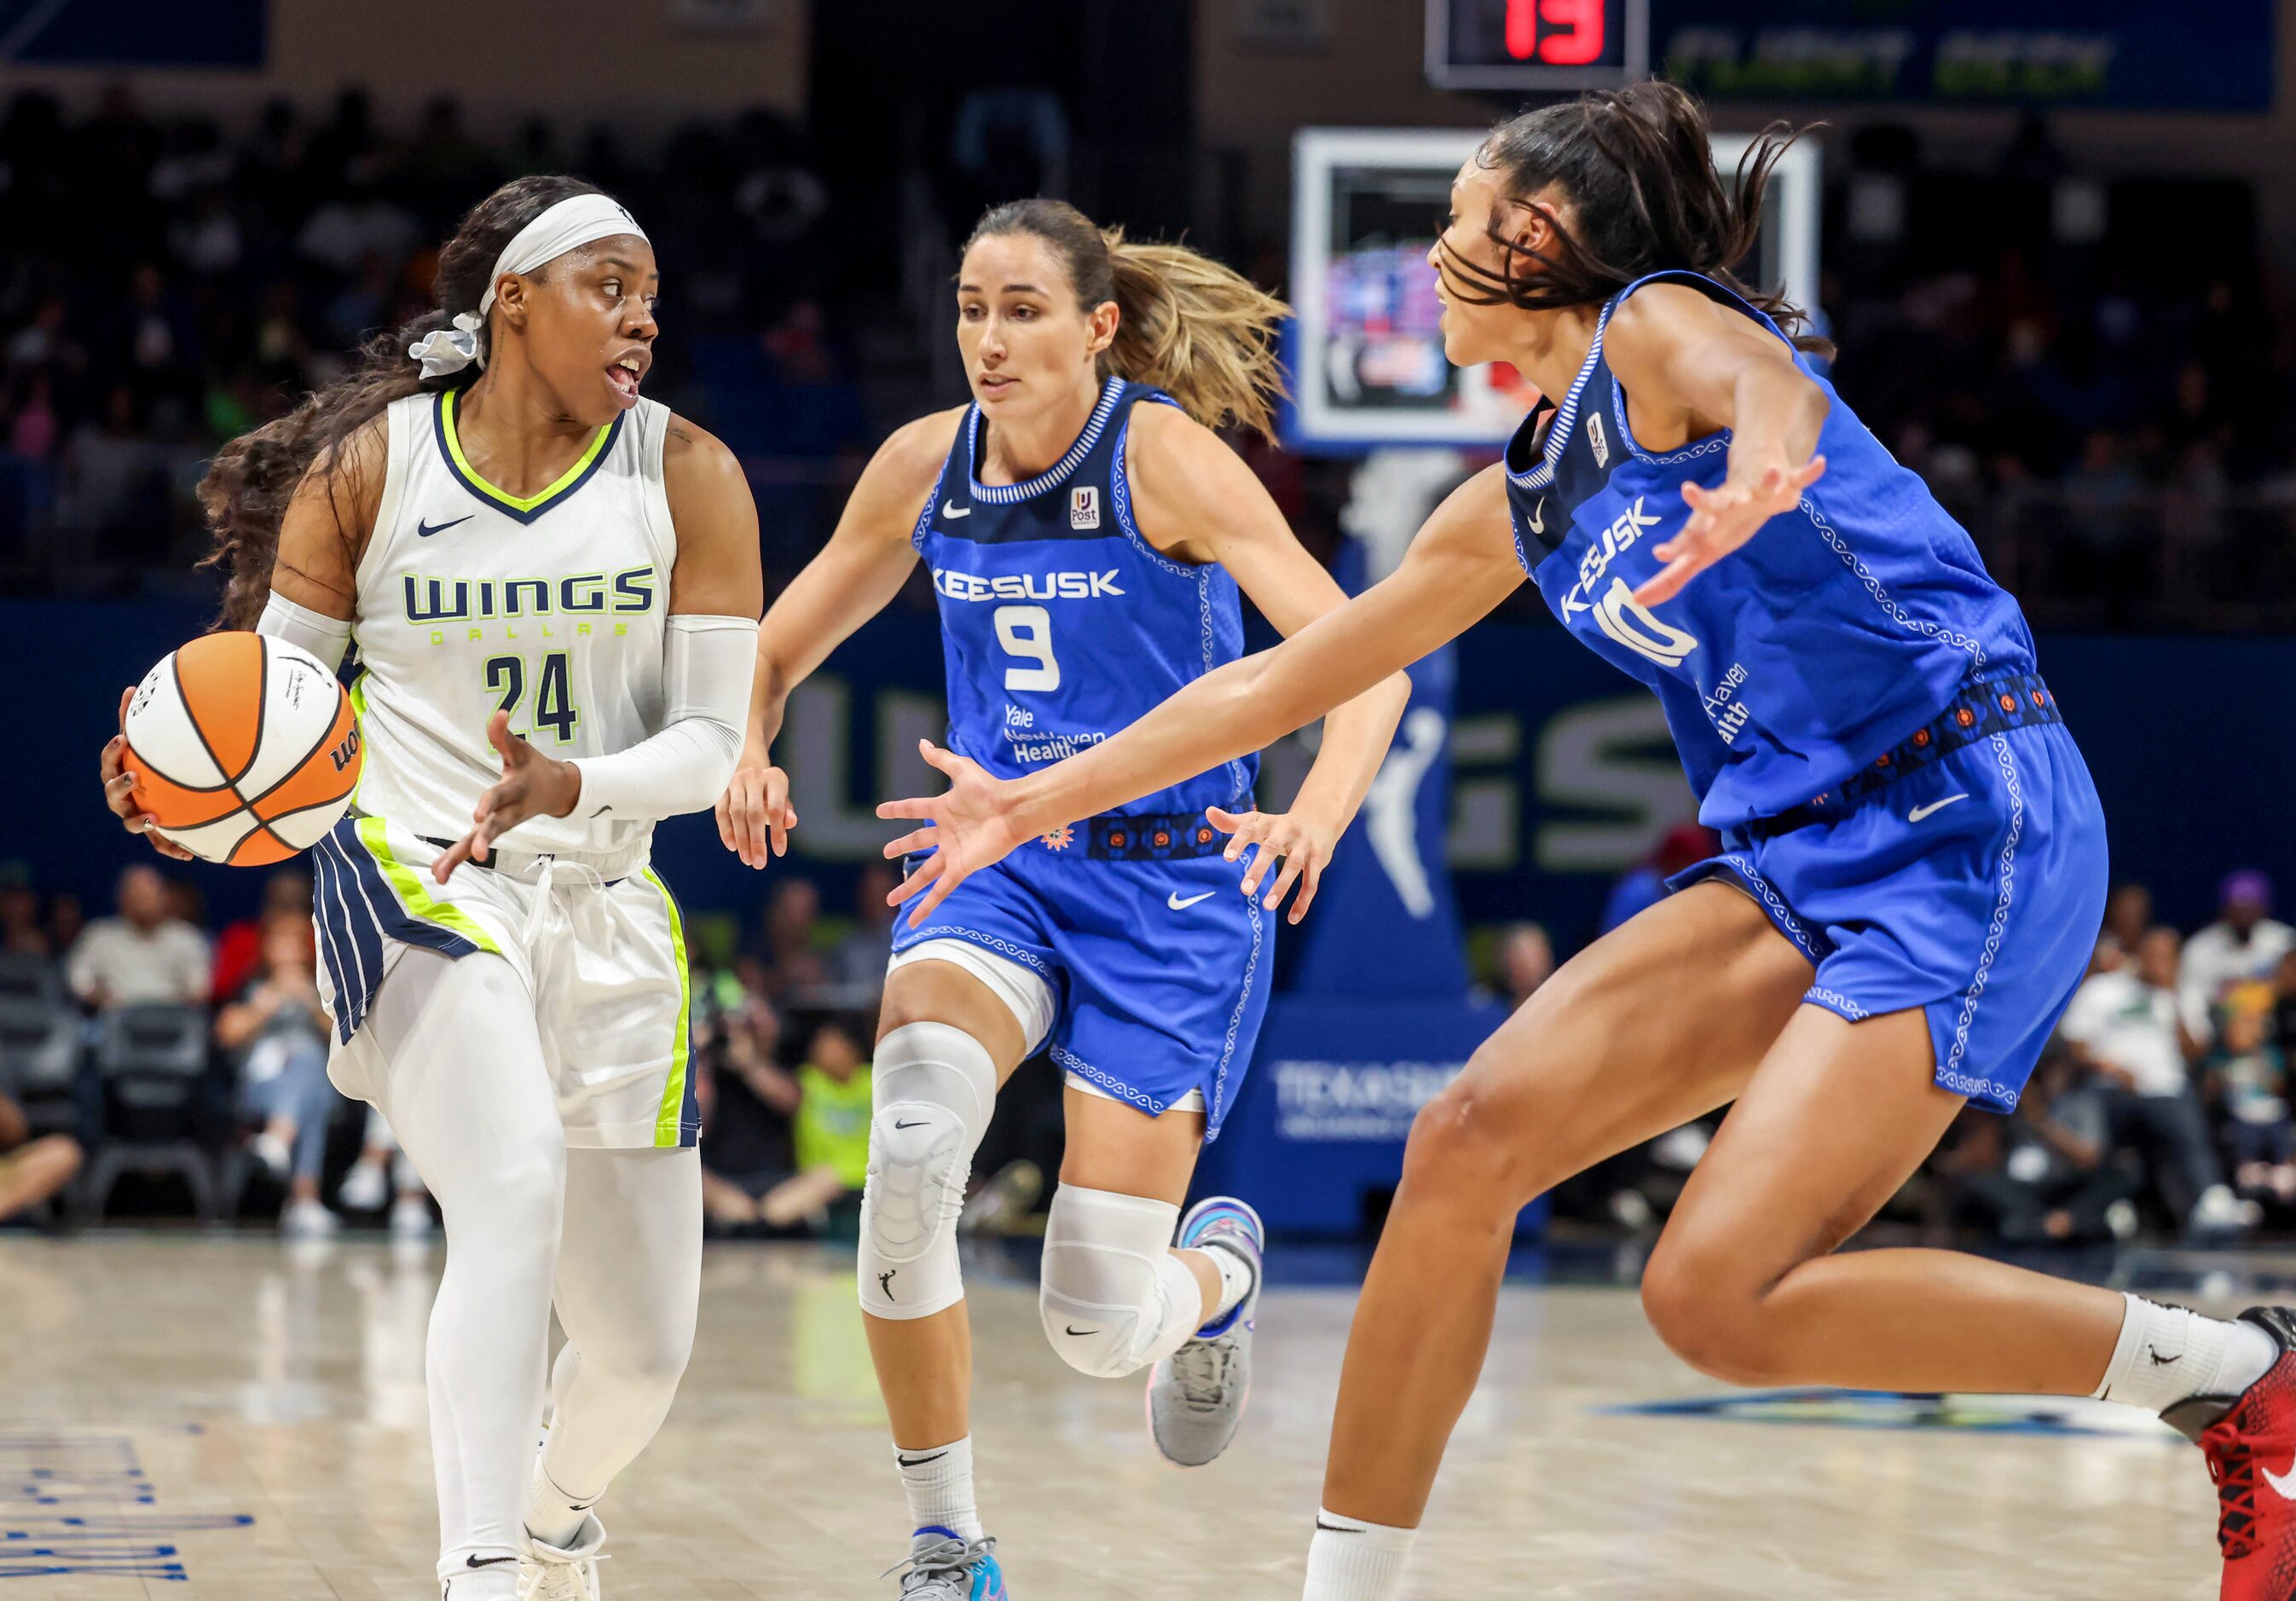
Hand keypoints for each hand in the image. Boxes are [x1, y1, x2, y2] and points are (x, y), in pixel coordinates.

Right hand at [102, 686, 194, 861]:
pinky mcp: (155, 835)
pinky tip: (190, 854)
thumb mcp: (147, 743)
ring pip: (131, 823)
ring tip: (153, 818)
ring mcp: (136, 816)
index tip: (123, 739)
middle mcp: (122, 797)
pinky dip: (173, 848)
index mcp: (119, 772)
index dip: (114, 752)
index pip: (109, 762)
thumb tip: (131, 687)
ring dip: (140, 821)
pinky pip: (161, 844)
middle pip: (112, 794)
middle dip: (120, 786)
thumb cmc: (152, 765)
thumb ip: (137, 720)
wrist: (166, 798)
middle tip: (133, 777)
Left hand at [431, 712, 581, 882]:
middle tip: (477, 854)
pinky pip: (472, 847)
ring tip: (439, 875)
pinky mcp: (491, 831)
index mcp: (516, 790)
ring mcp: (500, 824)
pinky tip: (438, 874)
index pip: (500, 796)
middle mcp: (509, 812)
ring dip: (460, 857)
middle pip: (494, 827)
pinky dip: (456, 861)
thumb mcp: (521, 749)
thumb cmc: (533, 767)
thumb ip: (504, 735)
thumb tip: (498, 712)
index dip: (489, 803)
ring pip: (480, 841)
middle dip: (484, 840)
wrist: (556, 791)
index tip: (478, 814)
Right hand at [716, 744, 797, 867]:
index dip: (778, 832)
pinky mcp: (720, 789)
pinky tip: (732, 846)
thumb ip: (786, 811)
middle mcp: (754, 776)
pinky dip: (726, 831)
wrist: (747, 767)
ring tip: (747, 859)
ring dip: (741, 840)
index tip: (779, 852)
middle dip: (757, 841)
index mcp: (775, 778)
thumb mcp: (782, 797)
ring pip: (736, 814)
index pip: (776, 809)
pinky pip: (721, 812)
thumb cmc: (769, 790)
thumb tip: (791, 822)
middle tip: (759, 863)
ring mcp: (735, 781)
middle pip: (755, 814)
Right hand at [874, 741, 1031, 927]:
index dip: (898, 810)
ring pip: (924, 873)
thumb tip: (921, 743)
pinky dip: (928, 906)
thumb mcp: (962, 770)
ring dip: (908, 888)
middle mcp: (946, 833)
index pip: (914, 809)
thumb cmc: (991, 790)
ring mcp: (952, 853)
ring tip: (890, 899)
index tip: (880, 812)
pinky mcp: (961, 868)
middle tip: (886, 853)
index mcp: (943, 809)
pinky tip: (914, 919)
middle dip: (901, 848)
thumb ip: (941, 759)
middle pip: (917, 843)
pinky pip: (941, 890)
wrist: (1012, 811)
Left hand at [1205, 806, 1340, 924]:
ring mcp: (1304, 845)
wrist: (1320, 818)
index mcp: (1268, 823)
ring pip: (1294, 866)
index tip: (1227, 858)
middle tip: (1245, 890)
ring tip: (1267, 906)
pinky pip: (1312, 881)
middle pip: (1272, 848)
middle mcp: (1287, 831)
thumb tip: (1208, 812)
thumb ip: (1233, 822)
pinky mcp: (1318, 859)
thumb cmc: (1279, 825)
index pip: (1250, 830)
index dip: (1238, 842)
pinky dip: (1303, 901)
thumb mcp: (1258, 821)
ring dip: (1281, 886)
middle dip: (1259, 869)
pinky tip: (1293, 919)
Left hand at [1633, 455, 1826, 607]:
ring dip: (1766, 482)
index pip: (1688, 538)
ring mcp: (1755, 491)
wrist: (1749, 473)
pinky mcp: (1783, 481)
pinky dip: (1808, 474)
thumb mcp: (1699, 548)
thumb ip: (1672, 577)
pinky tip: (1820, 464)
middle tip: (1691, 493)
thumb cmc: (1722, 520)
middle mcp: (1728, 505)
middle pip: (1716, 504)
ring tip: (1772, 477)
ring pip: (1759, 487)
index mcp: (1708, 523)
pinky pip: (1797, 477)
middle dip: (1707, 502)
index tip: (1660, 554)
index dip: (1677, 548)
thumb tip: (1638, 602)